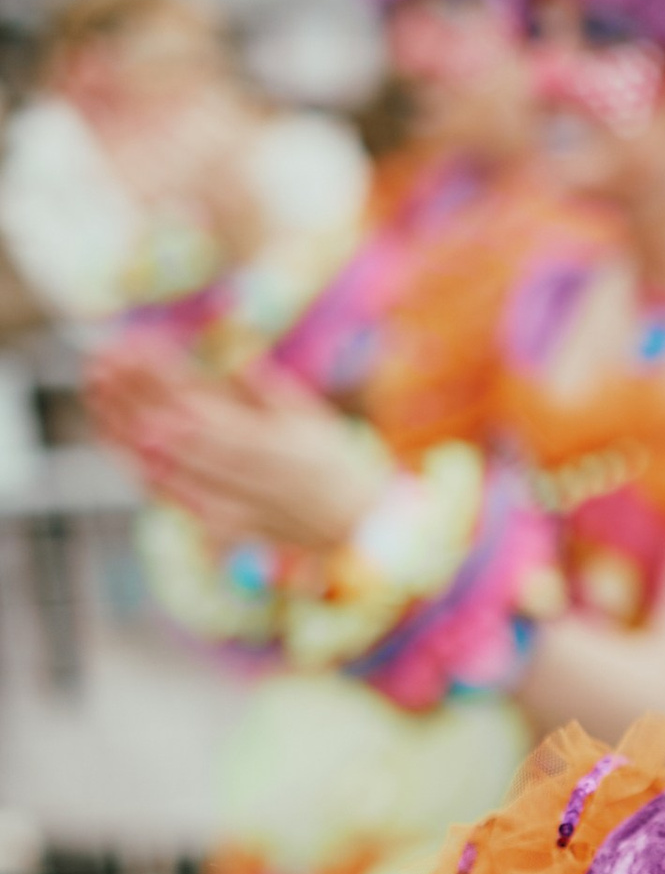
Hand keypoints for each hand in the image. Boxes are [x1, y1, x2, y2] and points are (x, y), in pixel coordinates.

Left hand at [87, 348, 377, 551]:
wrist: (358, 529)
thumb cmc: (337, 465)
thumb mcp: (311, 417)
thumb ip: (266, 387)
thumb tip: (233, 349)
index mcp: (270, 441)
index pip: (202, 401)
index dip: (161, 373)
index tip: (132, 344)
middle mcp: (245, 473)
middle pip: (174, 427)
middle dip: (133, 392)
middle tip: (100, 360)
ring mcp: (230, 502)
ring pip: (163, 461)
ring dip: (125, 424)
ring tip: (97, 388)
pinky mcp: (219, 525)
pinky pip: (169, 493)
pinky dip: (138, 463)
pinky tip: (118, 436)